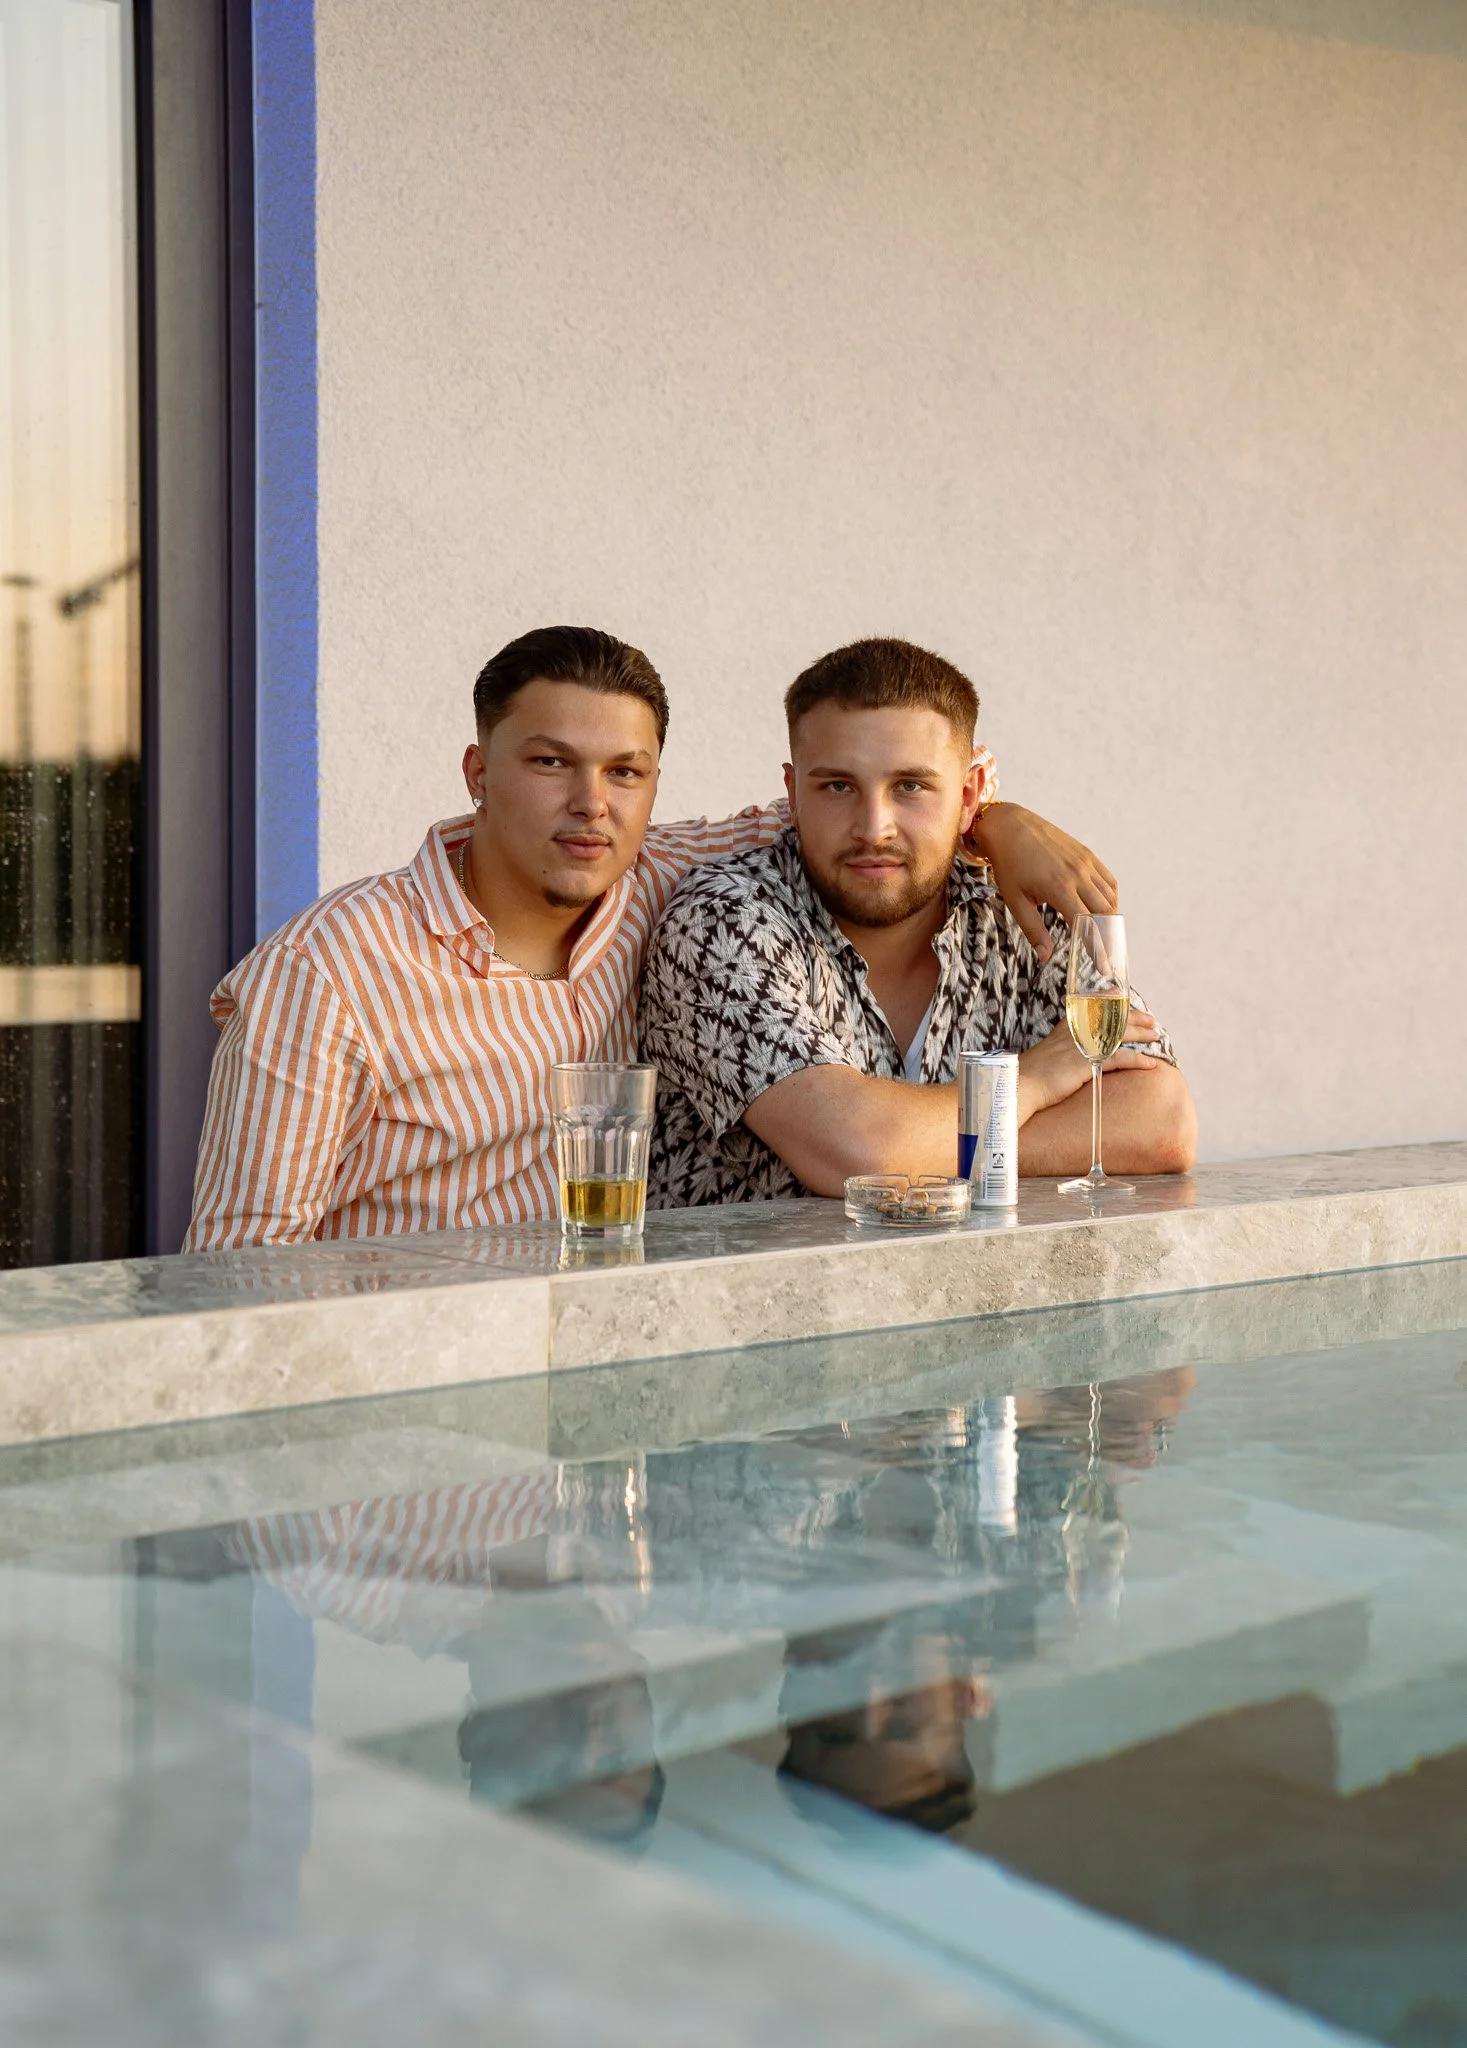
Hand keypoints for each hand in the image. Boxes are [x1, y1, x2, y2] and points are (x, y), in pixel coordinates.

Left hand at [966, 804, 1117, 960]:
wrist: (1010, 826)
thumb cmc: (1009, 865)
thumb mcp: (1015, 900)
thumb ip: (1033, 930)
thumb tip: (1046, 956)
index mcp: (1059, 888)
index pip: (1087, 925)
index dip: (1097, 949)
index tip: (1103, 968)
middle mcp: (1078, 875)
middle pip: (1105, 914)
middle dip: (1107, 938)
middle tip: (1105, 957)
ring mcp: (1085, 863)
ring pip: (1109, 898)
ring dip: (1110, 919)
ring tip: (1103, 936)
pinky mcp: (1087, 855)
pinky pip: (1108, 881)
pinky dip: (1110, 898)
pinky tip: (1102, 909)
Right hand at [1016, 1010, 1163, 1121]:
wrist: (1019, 1083)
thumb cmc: (1028, 1075)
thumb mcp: (1043, 1054)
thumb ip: (1056, 1048)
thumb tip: (1062, 1056)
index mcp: (1065, 1028)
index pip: (1091, 1007)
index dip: (1108, 1000)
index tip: (1120, 994)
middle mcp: (1076, 1032)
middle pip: (1111, 1018)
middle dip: (1134, 1017)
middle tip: (1150, 1020)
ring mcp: (1083, 1046)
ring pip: (1120, 1034)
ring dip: (1141, 1034)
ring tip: (1156, 1035)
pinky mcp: (1089, 1062)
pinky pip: (1121, 1059)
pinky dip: (1137, 1060)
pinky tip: (1150, 1063)